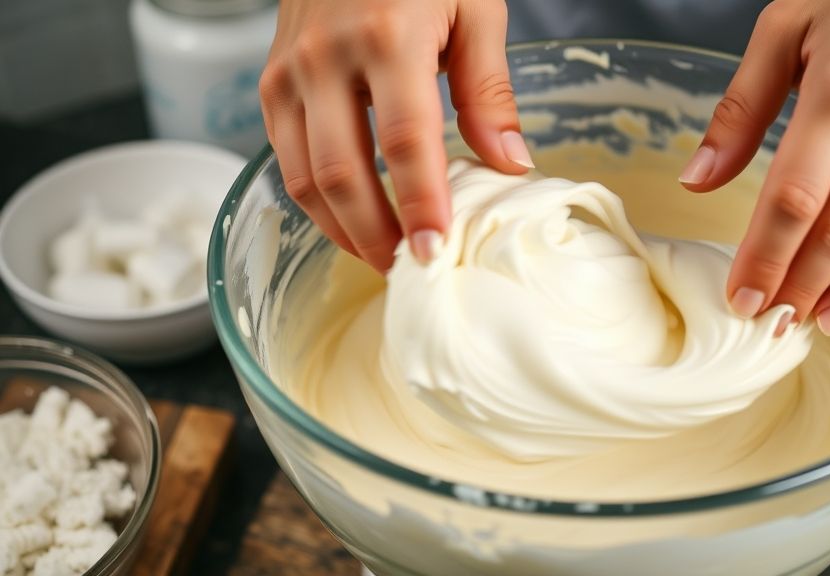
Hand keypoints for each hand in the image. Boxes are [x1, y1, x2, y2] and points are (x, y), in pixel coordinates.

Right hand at [260, 0, 531, 272]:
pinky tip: (350, 218)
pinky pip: (284, 158)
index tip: (438, 252)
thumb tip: (509, 165)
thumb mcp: (475, 8)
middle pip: (341, 173)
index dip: (421, 204)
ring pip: (302, 177)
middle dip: (376, 235)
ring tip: (382, 255)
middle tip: (411, 269)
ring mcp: (289, 71)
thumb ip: (489, 91)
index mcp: (388, 35)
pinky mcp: (270, 82)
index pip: (406, 142)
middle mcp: (326, 57)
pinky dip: (316, 200)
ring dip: (341, 229)